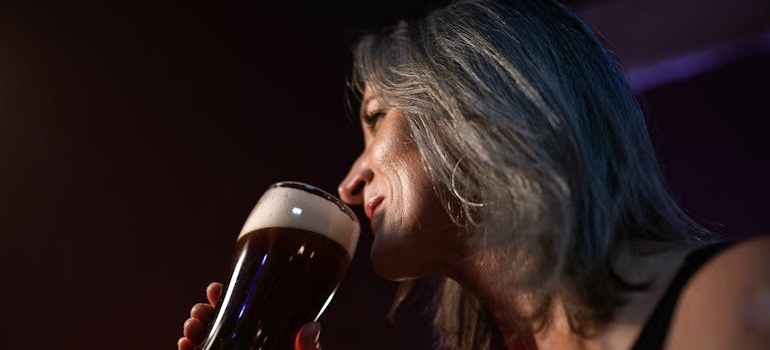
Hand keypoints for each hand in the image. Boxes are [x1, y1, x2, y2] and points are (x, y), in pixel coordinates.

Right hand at [177, 282, 322, 349]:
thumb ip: (309, 349)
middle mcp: (251, 346)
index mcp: (271, 336)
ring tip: (191, 328)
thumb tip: (310, 327)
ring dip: (195, 331)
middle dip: (206, 314)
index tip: (215, 289)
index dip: (230, 298)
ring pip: (209, 341)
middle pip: (223, 324)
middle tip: (198, 311)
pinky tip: (185, 346)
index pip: (249, 311)